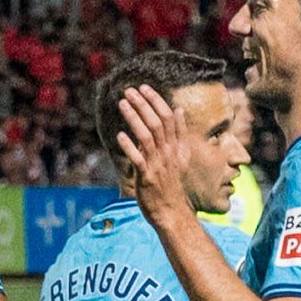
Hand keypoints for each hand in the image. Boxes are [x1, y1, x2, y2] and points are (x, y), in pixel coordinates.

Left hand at [111, 83, 191, 219]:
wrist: (172, 212)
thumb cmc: (172, 183)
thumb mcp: (181, 156)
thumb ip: (180, 133)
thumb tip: (179, 109)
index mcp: (177, 146)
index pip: (169, 117)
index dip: (156, 101)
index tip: (144, 88)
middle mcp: (169, 153)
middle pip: (157, 123)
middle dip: (143, 104)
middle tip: (129, 90)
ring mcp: (158, 165)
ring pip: (147, 137)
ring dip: (134, 118)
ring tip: (122, 103)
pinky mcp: (147, 178)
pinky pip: (138, 159)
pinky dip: (129, 146)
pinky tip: (119, 135)